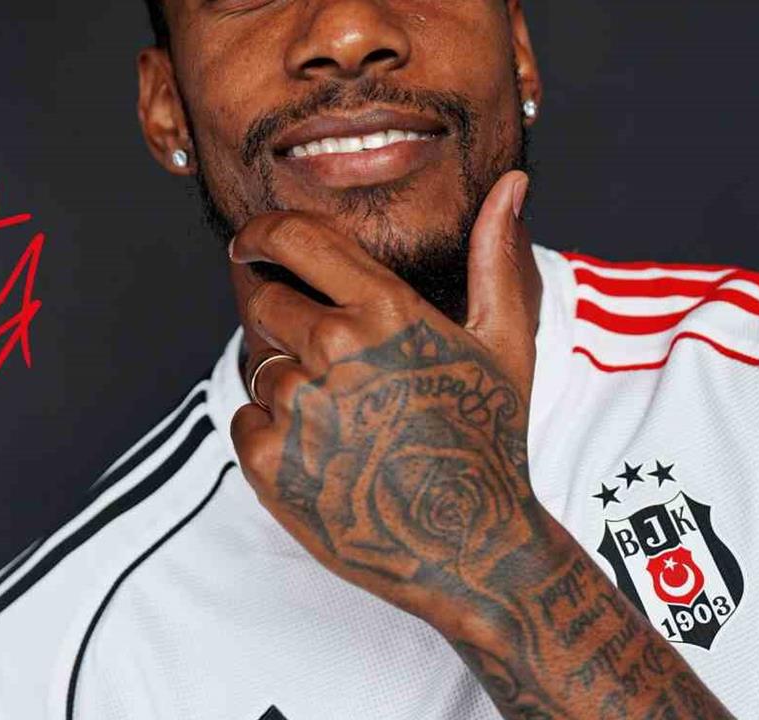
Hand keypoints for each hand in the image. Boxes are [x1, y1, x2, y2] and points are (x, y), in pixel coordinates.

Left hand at [229, 170, 540, 623]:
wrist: (470, 548)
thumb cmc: (490, 441)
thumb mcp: (505, 344)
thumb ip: (495, 257)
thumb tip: (512, 182)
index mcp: (385, 311)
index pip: (293, 238)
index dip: (260, 233)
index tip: (249, 243)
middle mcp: (335, 350)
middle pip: (263, 302)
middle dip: (279, 319)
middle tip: (322, 360)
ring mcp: (298, 407)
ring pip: (259, 366)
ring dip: (286, 383)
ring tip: (343, 422)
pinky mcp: (268, 460)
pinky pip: (246, 419)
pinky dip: (272, 432)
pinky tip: (325, 454)